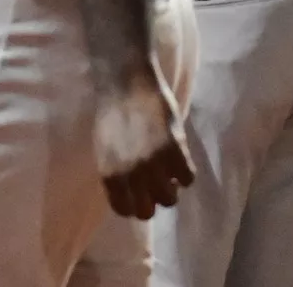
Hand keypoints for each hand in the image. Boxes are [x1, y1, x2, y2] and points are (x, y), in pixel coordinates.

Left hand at [95, 73, 193, 219]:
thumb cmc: (112, 111)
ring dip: (171, 188)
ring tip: (169, 171)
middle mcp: (131, 174)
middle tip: (156, 184)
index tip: (139, 195)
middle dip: (152, 200)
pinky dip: (186, 173)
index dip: (133, 204)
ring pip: (170, 199)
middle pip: (148, 212)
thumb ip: (116, 173)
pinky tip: (180, 160)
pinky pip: (188, 178)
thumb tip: (130, 192)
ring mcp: (154, 163)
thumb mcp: (105, 148)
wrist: (125, 80)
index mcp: (109, 174)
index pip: (124, 210)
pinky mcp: (175, 148)